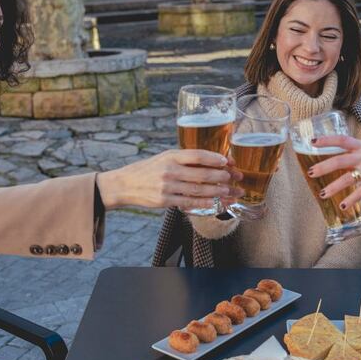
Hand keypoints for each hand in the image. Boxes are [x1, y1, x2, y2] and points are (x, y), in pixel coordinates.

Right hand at [96, 149, 240, 209]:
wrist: (124, 184)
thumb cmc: (148, 169)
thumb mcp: (164, 157)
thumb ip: (184, 159)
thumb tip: (212, 161)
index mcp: (171, 156)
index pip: (197, 155)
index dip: (215, 158)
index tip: (228, 162)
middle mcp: (169, 170)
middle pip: (202, 174)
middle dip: (222, 177)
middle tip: (236, 179)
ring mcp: (167, 186)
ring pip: (198, 190)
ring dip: (218, 192)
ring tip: (231, 193)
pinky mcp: (164, 200)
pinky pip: (189, 203)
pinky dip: (205, 204)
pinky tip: (216, 204)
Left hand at [307, 135, 360, 209]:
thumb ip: (356, 156)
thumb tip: (332, 163)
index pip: (342, 139)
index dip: (327, 140)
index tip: (312, 142)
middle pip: (340, 159)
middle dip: (323, 167)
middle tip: (310, 173)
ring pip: (348, 177)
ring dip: (333, 187)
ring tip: (322, 194)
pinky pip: (360, 191)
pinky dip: (350, 199)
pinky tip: (342, 205)